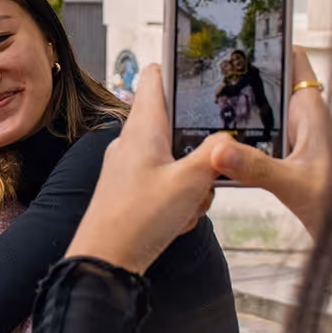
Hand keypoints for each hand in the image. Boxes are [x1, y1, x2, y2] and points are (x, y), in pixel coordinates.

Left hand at [67, 64, 234, 273]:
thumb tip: (227, 140)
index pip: (155, 76)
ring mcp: (131, 166)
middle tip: (207, 172)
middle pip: (177, 125)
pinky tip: (178, 219)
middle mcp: (133, 141)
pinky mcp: (132, 190)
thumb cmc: (137, 219)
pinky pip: (167, 184)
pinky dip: (179, 200)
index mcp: (143, 127)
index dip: (178, 69)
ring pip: (177, 159)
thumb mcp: (190, 182)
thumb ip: (214, 154)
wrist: (104, 262)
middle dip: (200, 148)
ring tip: (189, 204)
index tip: (204, 76)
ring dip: (192, 182)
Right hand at [211, 48, 331, 237]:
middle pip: (272, 86)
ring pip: (265, 116)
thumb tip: (218, 150)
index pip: (295, 61)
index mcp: (312, 113)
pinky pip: (261, 144)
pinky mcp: (291, 165)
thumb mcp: (294, 184)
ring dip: (240, 114)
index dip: (272, 43)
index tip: (241, 32)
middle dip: (243, 78)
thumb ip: (256, 167)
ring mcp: (298, 144)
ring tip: (203, 107)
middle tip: (207, 70)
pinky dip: (242, 144)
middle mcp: (306, 123)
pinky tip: (219, 153)